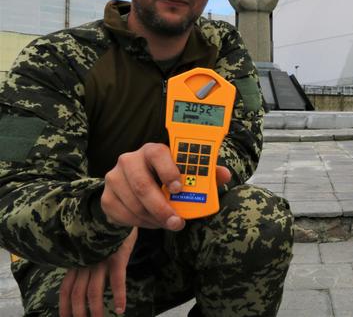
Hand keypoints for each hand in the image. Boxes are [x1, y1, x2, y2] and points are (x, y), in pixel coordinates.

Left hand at [59, 227, 137, 316]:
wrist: (122, 213)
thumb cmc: (109, 232)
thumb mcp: (93, 247)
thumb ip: (87, 260)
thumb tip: (85, 279)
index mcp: (79, 260)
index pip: (66, 288)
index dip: (64, 306)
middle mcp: (87, 262)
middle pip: (78, 293)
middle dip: (78, 313)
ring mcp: (102, 260)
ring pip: (94, 290)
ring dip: (96, 310)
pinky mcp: (118, 257)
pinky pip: (117, 280)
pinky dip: (119, 296)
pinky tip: (121, 308)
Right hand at [100, 143, 231, 230]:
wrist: (134, 188)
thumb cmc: (165, 178)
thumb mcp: (186, 174)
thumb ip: (205, 174)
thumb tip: (224, 175)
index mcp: (152, 150)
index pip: (158, 154)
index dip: (169, 171)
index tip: (179, 189)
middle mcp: (130, 160)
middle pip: (143, 184)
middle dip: (162, 207)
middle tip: (176, 222)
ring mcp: (115, 178)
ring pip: (134, 203)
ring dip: (153, 218)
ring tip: (167, 223)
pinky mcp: (107, 196)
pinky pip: (123, 214)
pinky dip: (140, 223)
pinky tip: (152, 222)